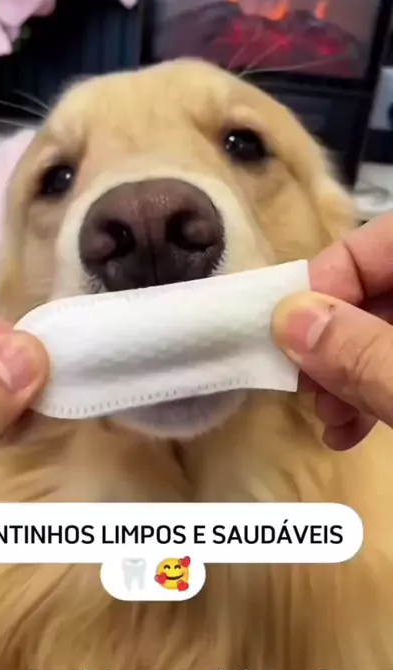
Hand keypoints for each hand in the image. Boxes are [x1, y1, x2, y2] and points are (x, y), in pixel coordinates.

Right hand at [272, 213, 392, 449]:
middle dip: (335, 339)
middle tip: (304, 384)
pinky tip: (351, 432)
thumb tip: (287, 319)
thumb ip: (362, 353)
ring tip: (328, 418)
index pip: (383, 237)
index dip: (330, 277)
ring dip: (349, 373)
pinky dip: (378, 392)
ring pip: (391, 331)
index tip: (287, 331)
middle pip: (382, 288)